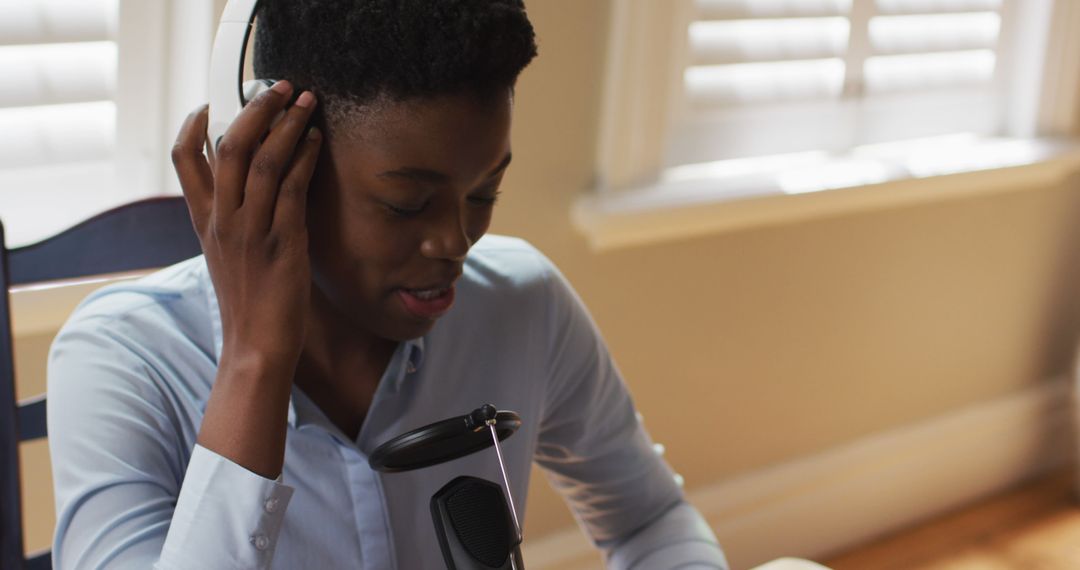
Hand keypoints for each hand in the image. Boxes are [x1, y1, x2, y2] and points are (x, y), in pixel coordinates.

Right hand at [172, 81, 321, 367]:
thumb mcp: (228, 256)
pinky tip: (317, 140)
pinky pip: (291, 188)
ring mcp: (251, 230)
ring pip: (263, 160)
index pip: (185, 160)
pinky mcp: (283, 242)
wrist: (256, 347)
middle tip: (279, 87)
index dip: (194, 125)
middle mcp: (223, 220)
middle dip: (255, 109)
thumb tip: (246, 190)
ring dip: (287, 123)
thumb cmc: (250, 304)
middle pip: (228, 146)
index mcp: (205, 222)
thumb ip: (231, 221)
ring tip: (306, 101)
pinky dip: (304, 157)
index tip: (210, 102)